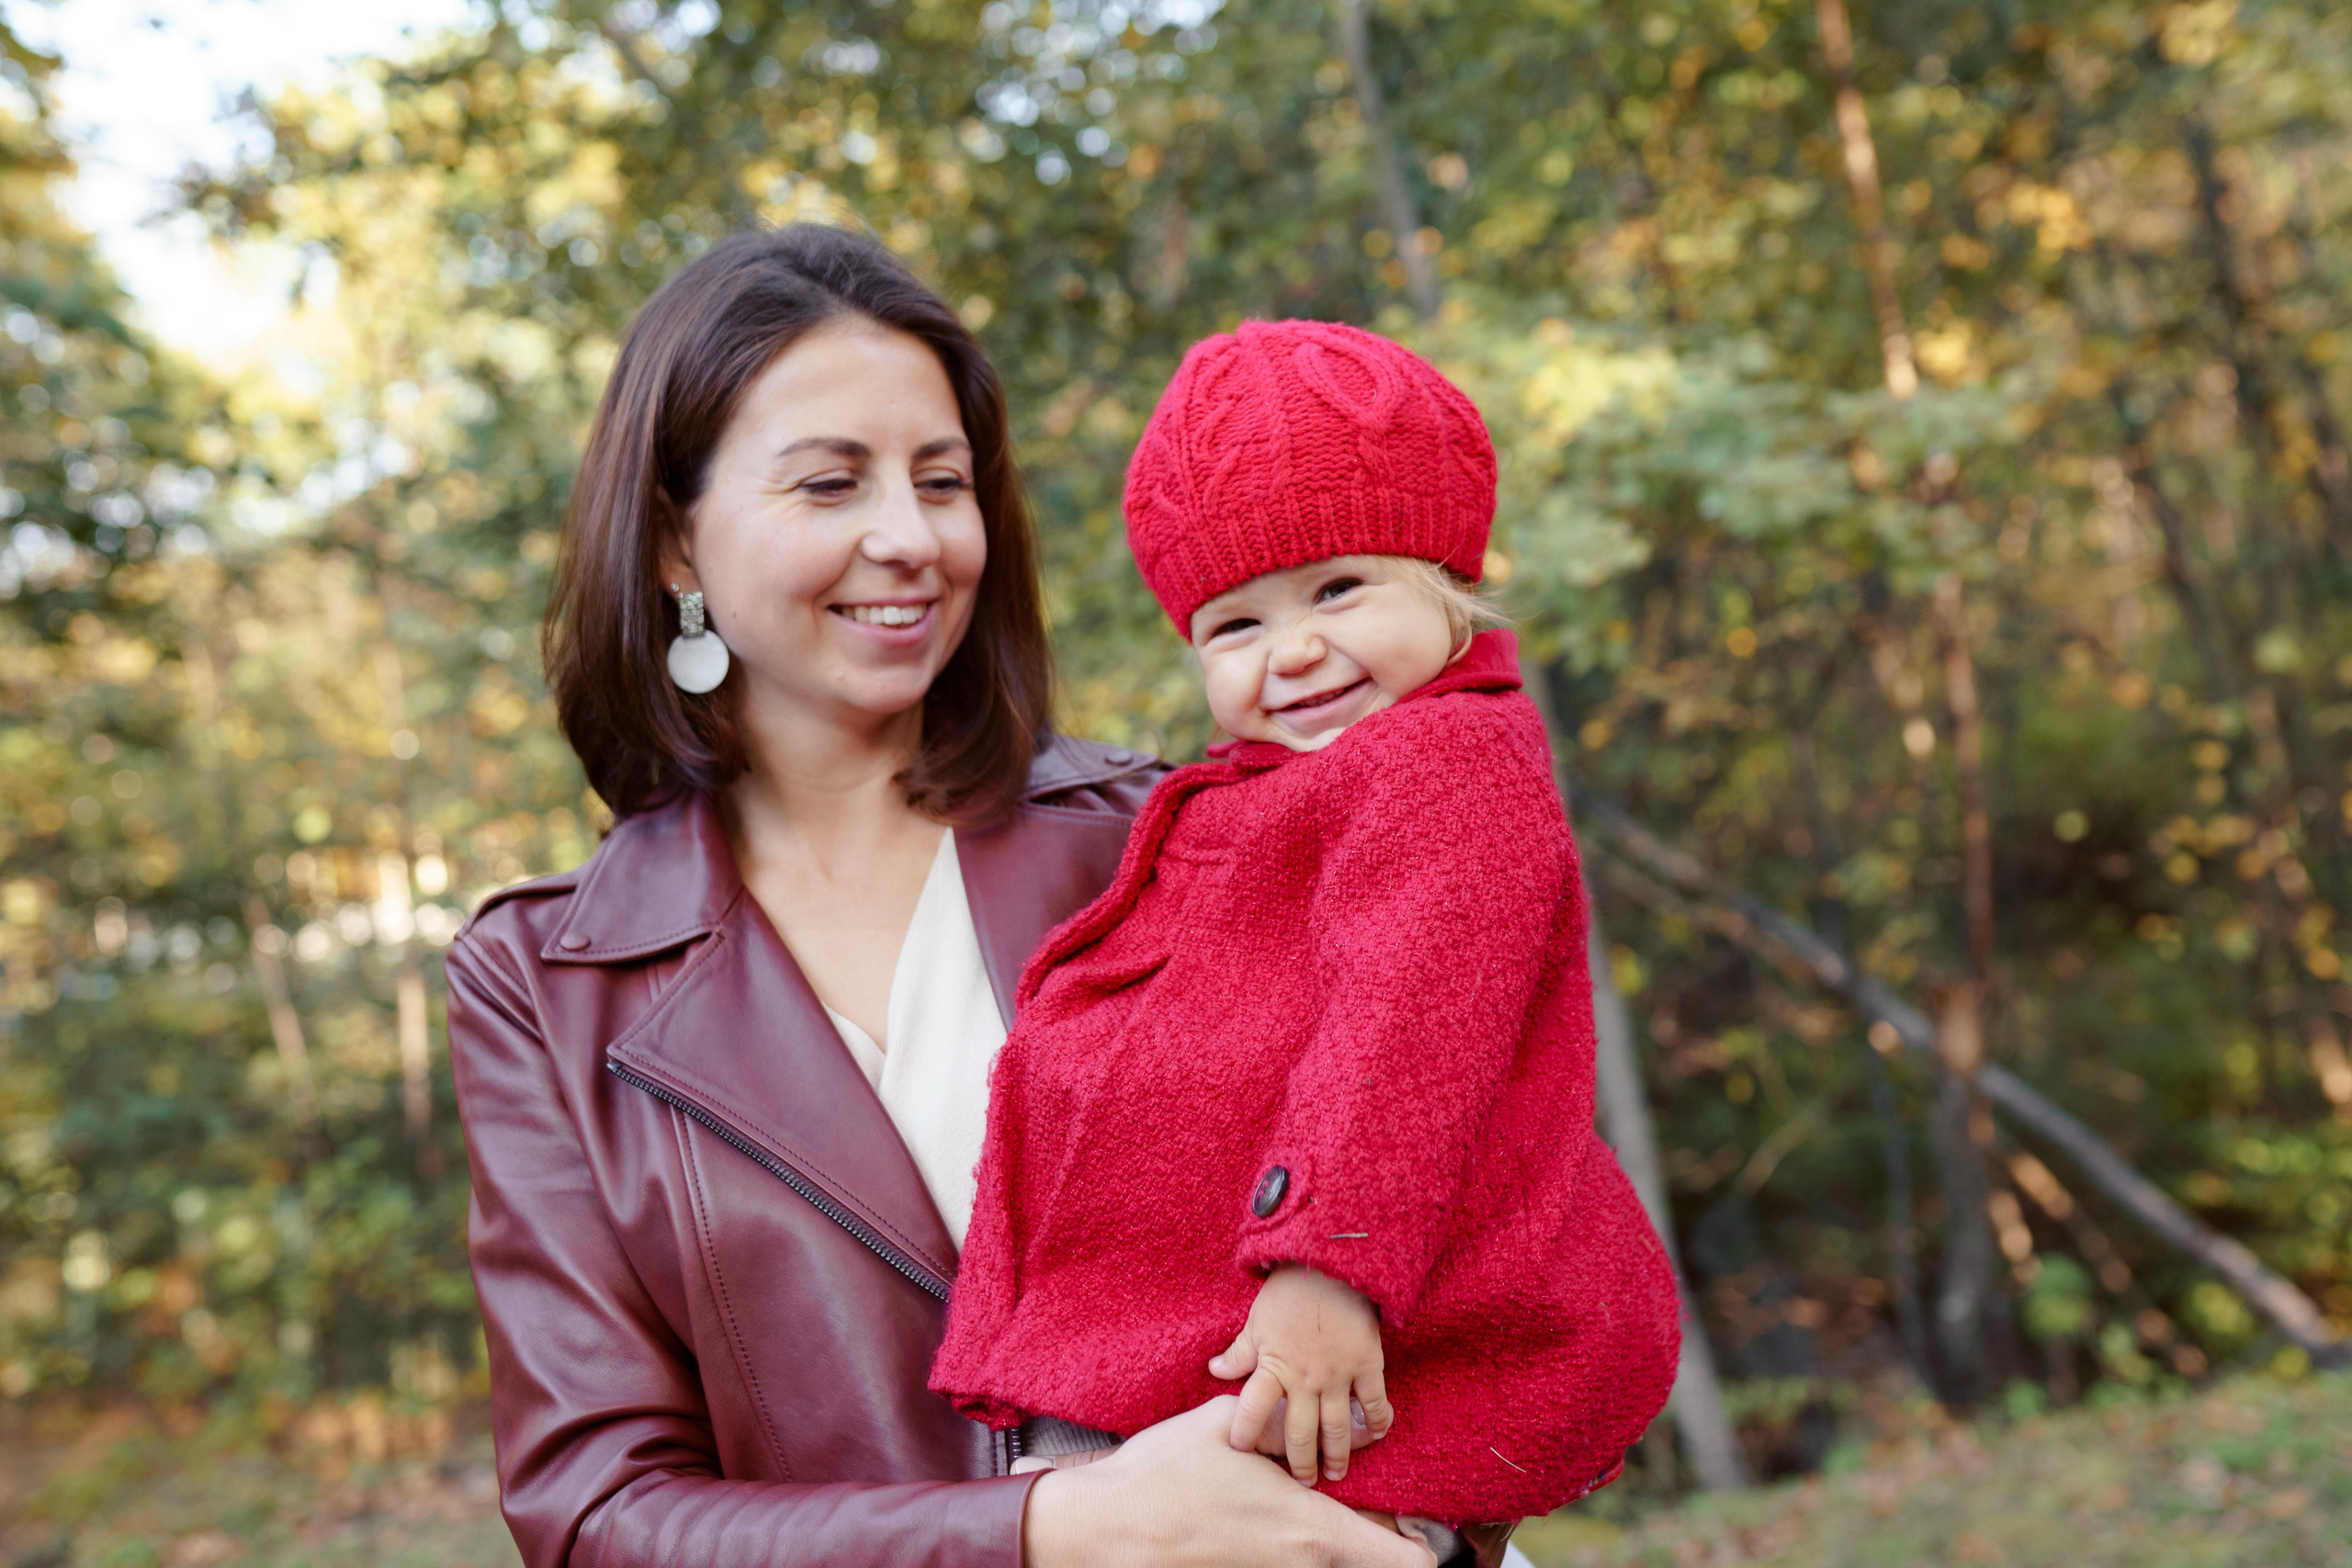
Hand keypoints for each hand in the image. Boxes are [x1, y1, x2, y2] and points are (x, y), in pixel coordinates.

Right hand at [1021, 1397, 1434, 1567]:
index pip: (1404, 1561)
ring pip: (1324, 1554)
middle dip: (1373, 1530)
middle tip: (1364, 1500)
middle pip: (1365, 1556)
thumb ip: (1276, 1424)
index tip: (1422, 1525)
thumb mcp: (1226, 1426)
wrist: (1105, 1531)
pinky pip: (1290, 1556)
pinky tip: (1252, 1509)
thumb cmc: (1164, 1478)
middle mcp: (1303, 1563)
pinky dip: (1291, 1539)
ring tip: (1289, 1489)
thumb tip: (1300, 1421)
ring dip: (1327, 1533)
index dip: (1421, 1545)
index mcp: (1312, 1529)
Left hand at [1207, 1264, 1393, 1483]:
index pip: (1251, 1410)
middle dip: (1299, 1462)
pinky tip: (1378, 1435)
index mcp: (1273, 1367)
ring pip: (1337, 1428)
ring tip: (1335, 1474)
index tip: (1241, 1452)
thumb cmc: (1288, 1291)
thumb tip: (1215, 1370)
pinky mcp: (1367, 1364)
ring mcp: (1338, 1374)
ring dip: (1336, 1455)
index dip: (1244, 1434)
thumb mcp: (1256, 1321)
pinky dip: (1378, 1421)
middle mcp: (1305, 1379)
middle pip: (1299, 1433)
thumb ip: (1239, 1351)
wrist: (1329, 1263)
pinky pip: (1374, 1401)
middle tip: (1301, 1482)